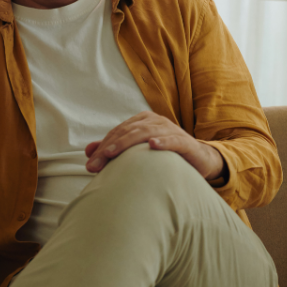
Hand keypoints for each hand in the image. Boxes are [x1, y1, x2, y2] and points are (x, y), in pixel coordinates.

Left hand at [84, 111, 225, 179]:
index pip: (118, 132)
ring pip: (145, 133)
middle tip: (95, 165)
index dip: (102, 147)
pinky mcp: (185, 142)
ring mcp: (171, 130)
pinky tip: (153, 145)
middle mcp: (156, 121)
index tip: (90, 163)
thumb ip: (114, 149)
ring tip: (112, 153)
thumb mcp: (138, 152)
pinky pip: (173, 140)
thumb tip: (88, 151)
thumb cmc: (164, 156)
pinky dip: (163, 141)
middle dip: (109, 148)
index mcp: (143, 121)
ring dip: (127, 143)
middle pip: (127, 132)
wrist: (198, 160)